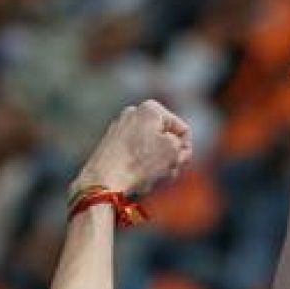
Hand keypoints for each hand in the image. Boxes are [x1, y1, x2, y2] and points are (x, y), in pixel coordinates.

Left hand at [74, 99, 192, 196]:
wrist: (103, 180)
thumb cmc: (139, 164)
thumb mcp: (173, 152)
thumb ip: (182, 146)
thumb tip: (175, 147)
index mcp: (151, 108)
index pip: (183, 130)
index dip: (186, 151)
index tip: (179, 165)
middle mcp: (133, 112)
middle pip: (165, 138)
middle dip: (171, 157)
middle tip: (168, 174)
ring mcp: (119, 127)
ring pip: (150, 148)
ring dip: (157, 165)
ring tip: (151, 179)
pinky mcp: (109, 144)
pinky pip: (134, 155)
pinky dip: (140, 166)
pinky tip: (136, 180)